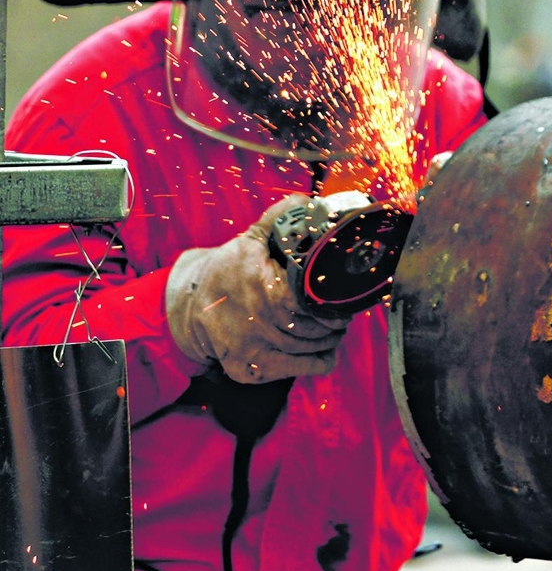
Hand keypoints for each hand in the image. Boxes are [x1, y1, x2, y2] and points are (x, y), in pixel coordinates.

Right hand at [166, 194, 349, 383]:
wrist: (189, 306)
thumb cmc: (225, 270)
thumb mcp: (250, 239)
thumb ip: (280, 218)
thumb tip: (309, 201)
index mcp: (267, 288)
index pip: (317, 300)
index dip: (334, 298)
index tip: (342, 294)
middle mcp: (262, 322)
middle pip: (319, 326)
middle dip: (336, 318)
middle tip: (343, 310)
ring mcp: (257, 350)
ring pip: (312, 346)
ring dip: (330, 337)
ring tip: (336, 326)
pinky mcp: (252, 370)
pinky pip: (299, 370)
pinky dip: (320, 361)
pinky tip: (328, 351)